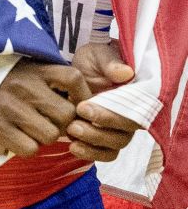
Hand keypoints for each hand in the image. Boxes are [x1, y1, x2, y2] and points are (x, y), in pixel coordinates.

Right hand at [0, 61, 86, 156]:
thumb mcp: (20, 72)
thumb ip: (48, 82)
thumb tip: (82, 106)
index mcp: (32, 68)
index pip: (73, 78)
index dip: (82, 95)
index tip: (76, 105)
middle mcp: (23, 85)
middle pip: (66, 115)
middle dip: (61, 124)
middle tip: (46, 122)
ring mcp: (10, 107)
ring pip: (50, 135)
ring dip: (42, 137)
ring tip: (26, 128)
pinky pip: (30, 149)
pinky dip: (25, 147)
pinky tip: (13, 136)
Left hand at [66, 40, 143, 162]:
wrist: (74, 70)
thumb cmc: (93, 61)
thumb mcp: (98, 55)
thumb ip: (109, 63)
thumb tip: (125, 73)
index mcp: (136, 97)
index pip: (132, 114)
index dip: (111, 115)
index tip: (84, 108)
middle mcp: (131, 115)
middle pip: (124, 134)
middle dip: (98, 132)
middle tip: (73, 124)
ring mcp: (118, 128)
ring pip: (114, 145)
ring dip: (93, 144)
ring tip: (71, 133)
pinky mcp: (105, 137)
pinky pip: (106, 153)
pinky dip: (92, 153)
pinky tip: (74, 147)